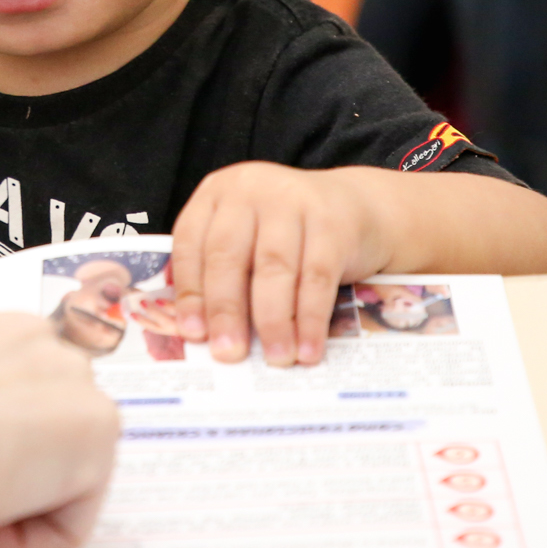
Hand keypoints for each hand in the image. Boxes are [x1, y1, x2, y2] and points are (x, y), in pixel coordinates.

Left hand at [170, 162, 389, 366]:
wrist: (356, 206)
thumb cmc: (288, 233)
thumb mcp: (248, 237)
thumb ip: (223, 273)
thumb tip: (205, 336)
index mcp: (217, 193)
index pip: (191, 244)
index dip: (190, 292)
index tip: (193, 334)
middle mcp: (250, 188)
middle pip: (229, 256)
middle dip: (226, 311)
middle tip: (229, 354)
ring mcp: (292, 200)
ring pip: (274, 269)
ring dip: (273, 321)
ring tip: (276, 358)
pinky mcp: (332, 220)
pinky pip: (317, 276)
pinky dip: (310, 318)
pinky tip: (308, 348)